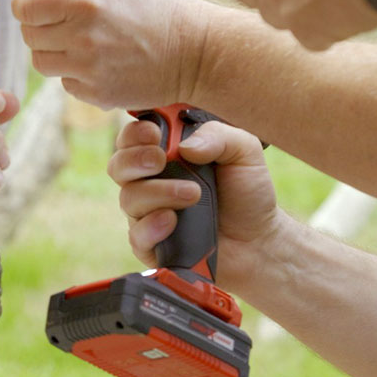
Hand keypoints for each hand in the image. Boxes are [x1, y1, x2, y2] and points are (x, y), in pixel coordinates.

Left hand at [12, 0, 213, 109]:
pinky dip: (75, 73)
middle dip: (41, 25)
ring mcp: (89, 70)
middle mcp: (82, 37)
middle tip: (69, 20)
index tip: (43, 2)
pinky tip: (101, 61)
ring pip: (42, 62)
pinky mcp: (97, 95)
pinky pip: (65, 83)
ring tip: (85, 40)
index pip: (23, 6)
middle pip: (28, 35)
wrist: (199, 52)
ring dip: (54, 51)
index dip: (28, 2)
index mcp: (84, 1)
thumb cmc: (162, 6)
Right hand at [108, 118, 281, 289]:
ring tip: (192, 194)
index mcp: (167, 152)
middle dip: (134, 159)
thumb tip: (184, 147)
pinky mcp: (151, 244)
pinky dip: (152, 226)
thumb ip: (217, 136)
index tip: (154, 133)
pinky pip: (136, 235)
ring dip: (157, 193)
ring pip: (128, 199)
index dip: (136, 132)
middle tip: (160, 160)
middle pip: (118, 165)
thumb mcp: (243, 152)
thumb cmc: (247, 192)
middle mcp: (151, 181)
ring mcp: (148, 213)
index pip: (133, 136)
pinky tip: (172, 221)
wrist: (258, 241)